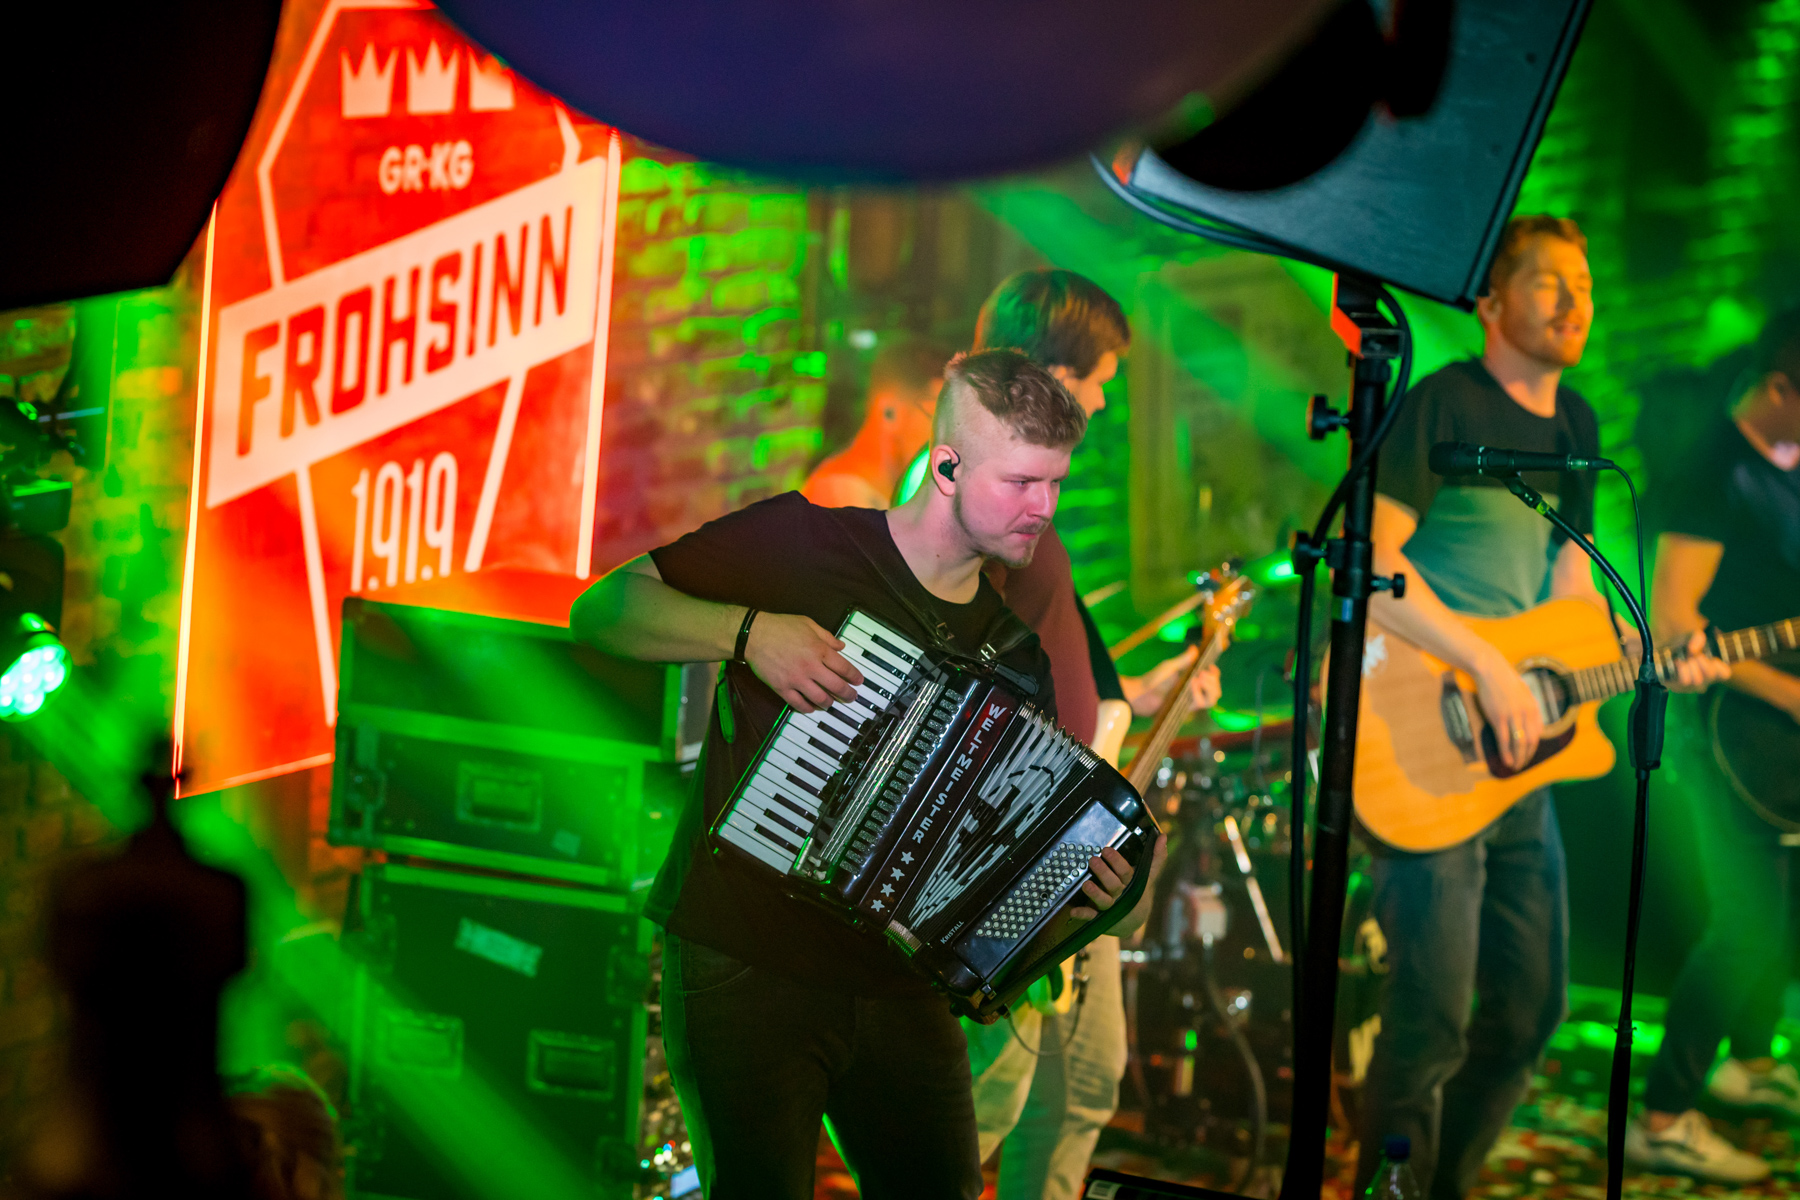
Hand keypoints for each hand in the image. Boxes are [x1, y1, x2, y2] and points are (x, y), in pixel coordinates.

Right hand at [742, 612, 863, 712]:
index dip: (854, 677)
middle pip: (836, 686)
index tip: (858, 681)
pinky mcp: (782, 688)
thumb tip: (841, 646)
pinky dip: (808, 708)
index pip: (844, 668)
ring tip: (831, 703)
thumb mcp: (808, 624)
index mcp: (819, 650)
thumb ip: (827, 636)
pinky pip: (799, 704)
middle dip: (848, 694)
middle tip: (852, 697)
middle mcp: (811, 667)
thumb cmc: (781, 626)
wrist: (753, 635)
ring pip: (820, 699)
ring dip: (829, 703)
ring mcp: (796, 680)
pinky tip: (812, 708)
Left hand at [1069, 837, 1161, 921]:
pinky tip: (1073, 911)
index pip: (1125, 872)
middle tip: (1093, 860)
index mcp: (1131, 883)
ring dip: (1095, 893)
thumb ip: (1156, 857)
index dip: (1116, 862)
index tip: (1106, 850)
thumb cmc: (1138, 891)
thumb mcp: (1148, 875)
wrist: (1132, 920)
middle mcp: (1120, 894)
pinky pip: (1091, 916)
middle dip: (1103, 873)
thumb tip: (1163, 836)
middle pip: (1113, 885)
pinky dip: (1083, 914)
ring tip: (1086, 885)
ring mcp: (1110, 906)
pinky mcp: (1099, 916)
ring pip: (1103, 900)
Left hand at [1126, 647, 1221, 715]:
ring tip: (1199, 678)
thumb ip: (1183, 660)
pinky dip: (1198, 693)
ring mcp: (1191, 701)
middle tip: (1202, 673)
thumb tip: (1195, 648)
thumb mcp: (1169, 667)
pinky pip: (1200, 703)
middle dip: (1213, 681)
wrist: (1141, 694)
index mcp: (1192, 680)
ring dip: (1210, 688)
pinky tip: (1191, 684)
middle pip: (1215, 690)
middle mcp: (1195, 692)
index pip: (1211, 679)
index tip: (1211, 668)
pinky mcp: (1186, 709)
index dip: (1215, 675)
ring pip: (1212, 700)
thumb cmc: (1153, 679)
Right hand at [1472, 649, 1542, 770]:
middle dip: (1527, 755)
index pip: (1538, 733)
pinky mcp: (1499, 717)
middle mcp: (1526, 713)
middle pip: (1531, 741)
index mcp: (1533, 707)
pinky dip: (1506, 752)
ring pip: (1519, 743)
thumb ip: (1527, 706)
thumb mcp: (1522, 692)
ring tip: (1515, 766)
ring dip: (1518, 758)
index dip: (1533, 746)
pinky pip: (1505, 740)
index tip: (1527, 753)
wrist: (1491, 669)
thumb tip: (1528, 720)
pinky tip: (1506, 761)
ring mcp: (1513, 716)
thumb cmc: (1504, 679)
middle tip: (1522, 764)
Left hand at [1664, 629, 1730, 693]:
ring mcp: (1689, 686)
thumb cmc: (1683, 644)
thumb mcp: (1692, 636)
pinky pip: (1683, 682)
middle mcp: (1703, 681)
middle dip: (1702, 662)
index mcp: (1712, 670)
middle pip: (1710, 675)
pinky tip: (1677, 662)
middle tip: (1696, 655)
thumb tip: (1692, 650)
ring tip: (1685, 659)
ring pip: (1697, 681)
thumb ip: (1697, 638)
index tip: (1713, 658)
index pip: (1724, 674)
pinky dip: (1681, 670)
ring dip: (1691, 666)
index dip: (1720, 666)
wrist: (1663, 650)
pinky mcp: (1676, 687)